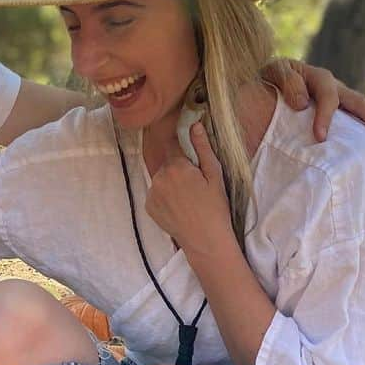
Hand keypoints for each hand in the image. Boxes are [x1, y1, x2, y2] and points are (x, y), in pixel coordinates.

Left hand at [146, 124, 235, 261]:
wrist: (205, 240)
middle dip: (179, 168)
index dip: (182, 147)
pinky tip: (179, 206)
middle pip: (168, 163)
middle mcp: (159, 177)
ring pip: (162, 178)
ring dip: (171, 182)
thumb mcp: (214, 175)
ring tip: (188, 198)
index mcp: (175, 166)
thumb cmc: (215, 207)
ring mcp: (151, 193)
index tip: (190, 155)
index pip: (173, 144)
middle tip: (195, 184)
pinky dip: (165, 196)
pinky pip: (156, 193)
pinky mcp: (148, 206)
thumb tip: (195, 125)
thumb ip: (202, 148)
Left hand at [263, 58, 364, 147]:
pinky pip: (353, 121)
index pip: (328, 97)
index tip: (320, 137)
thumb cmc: (269, 78)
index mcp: (318, 77)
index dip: (326, 116)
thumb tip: (302, 104)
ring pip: (360, 112)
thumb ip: (287, 82)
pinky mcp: (335, 110)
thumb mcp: (273, 72)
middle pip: (358, 102)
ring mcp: (337, 98)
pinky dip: (363, 134)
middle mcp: (333, 87)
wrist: (266, 80)